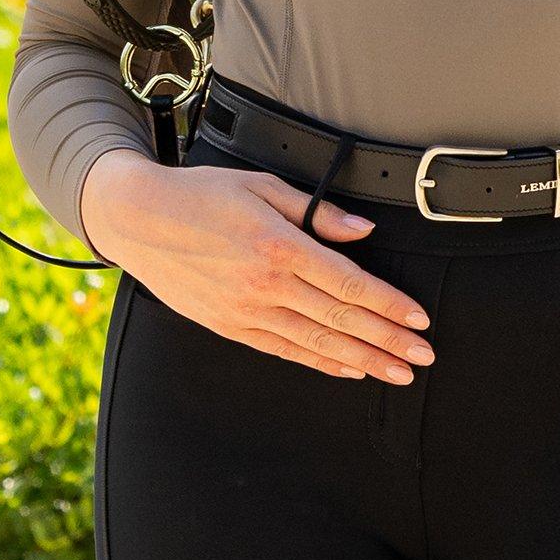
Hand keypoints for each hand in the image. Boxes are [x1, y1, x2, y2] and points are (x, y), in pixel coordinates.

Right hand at [77, 149, 433, 381]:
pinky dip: (319, 363)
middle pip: (340, 320)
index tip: (419, 319)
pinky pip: (283, 350)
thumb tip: (362, 231)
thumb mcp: (262, 186)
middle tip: (422, 357)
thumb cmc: (201, 196)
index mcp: (278, 246)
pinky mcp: (228, 325)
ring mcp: (245, 310)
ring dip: (362, 360)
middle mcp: (264, 285)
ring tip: (397, 373)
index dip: (388, 304)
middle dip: (387, 341)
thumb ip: (317, 212)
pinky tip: (348, 370)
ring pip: (315, 343)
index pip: (348, 284)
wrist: (137, 219)